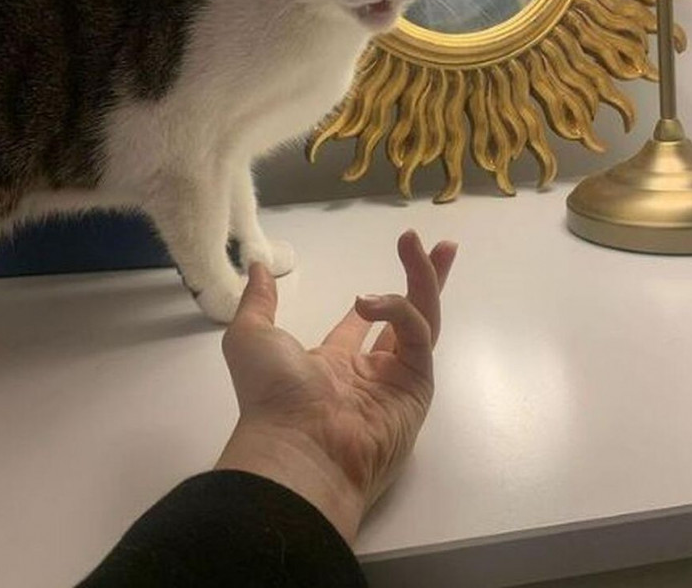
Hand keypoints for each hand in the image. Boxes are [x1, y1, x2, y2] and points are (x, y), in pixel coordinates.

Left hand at [215, 229, 457, 543]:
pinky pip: (417, 337)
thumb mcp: (251, 337)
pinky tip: (368, 300)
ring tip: (416, 242)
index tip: (379, 277)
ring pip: (423, 320)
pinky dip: (398, 311)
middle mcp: (371, 373)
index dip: (374, 301)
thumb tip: (256, 267)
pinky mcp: (417, 386)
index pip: (363, 326)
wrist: (297, 448)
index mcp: (334, 366)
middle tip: (440, 245)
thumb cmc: (272, 398)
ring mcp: (398, 380)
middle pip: (409, 317)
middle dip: (424, 279)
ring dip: (425, 278)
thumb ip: (258, 300)